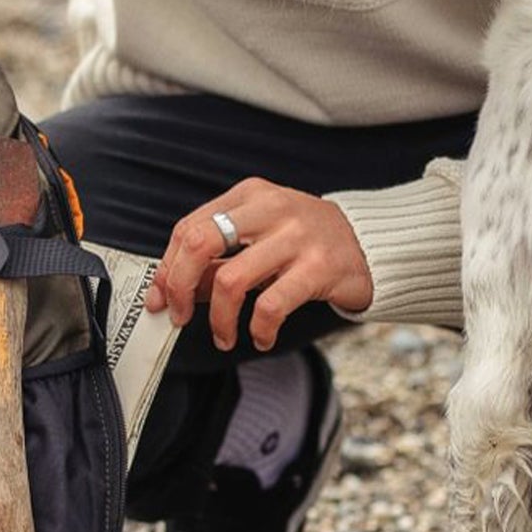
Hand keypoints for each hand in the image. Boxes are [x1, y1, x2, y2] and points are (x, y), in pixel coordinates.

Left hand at [145, 178, 372, 351]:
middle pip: (199, 243)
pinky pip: (271, 305)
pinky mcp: (319, 267)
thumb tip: (172, 291)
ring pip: (230, 280)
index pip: (189, 228)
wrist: (372, 243)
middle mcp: (270, 209)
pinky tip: (261, 336)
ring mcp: (296, 237)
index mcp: (249, 195)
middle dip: (179, 286)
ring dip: (219, 319)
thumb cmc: (306, 242)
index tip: (160, 299)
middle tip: (180, 317)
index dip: (166, 268)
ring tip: (225, 336)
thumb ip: (219, 259)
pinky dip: (258, 329)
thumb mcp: (260, 238)